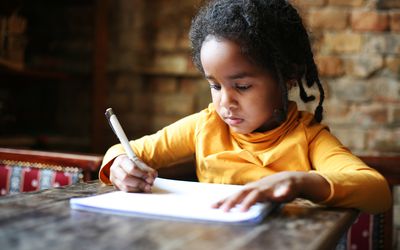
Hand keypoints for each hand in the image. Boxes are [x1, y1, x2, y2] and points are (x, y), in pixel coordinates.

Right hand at [109, 154, 157, 192]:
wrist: (123, 165)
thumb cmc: (132, 163)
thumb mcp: (140, 163)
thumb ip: (147, 169)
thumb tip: (152, 176)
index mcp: (122, 160)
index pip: (132, 168)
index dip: (142, 174)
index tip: (150, 178)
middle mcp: (115, 169)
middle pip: (126, 178)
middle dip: (139, 183)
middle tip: (149, 184)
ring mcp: (114, 179)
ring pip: (125, 187)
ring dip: (138, 188)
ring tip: (146, 187)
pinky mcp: (116, 186)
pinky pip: (125, 191)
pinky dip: (135, 191)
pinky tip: (141, 189)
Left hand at [212, 171, 329, 211]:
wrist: (293, 179)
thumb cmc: (272, 188)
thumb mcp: (258, 193)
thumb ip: (246, 199)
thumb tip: (229, 204)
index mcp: (252, 189)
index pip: (234, 194)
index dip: (223, 200)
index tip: (211, 207)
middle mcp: (259, 187)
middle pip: (243, 193)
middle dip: (232, 202)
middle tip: (223, 212)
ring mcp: (271, 187)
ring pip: (259, 193)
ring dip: (250, 201)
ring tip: (242, 210)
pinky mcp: (285, 187)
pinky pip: (284, 190)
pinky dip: (282, 192)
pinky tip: (281, 195)